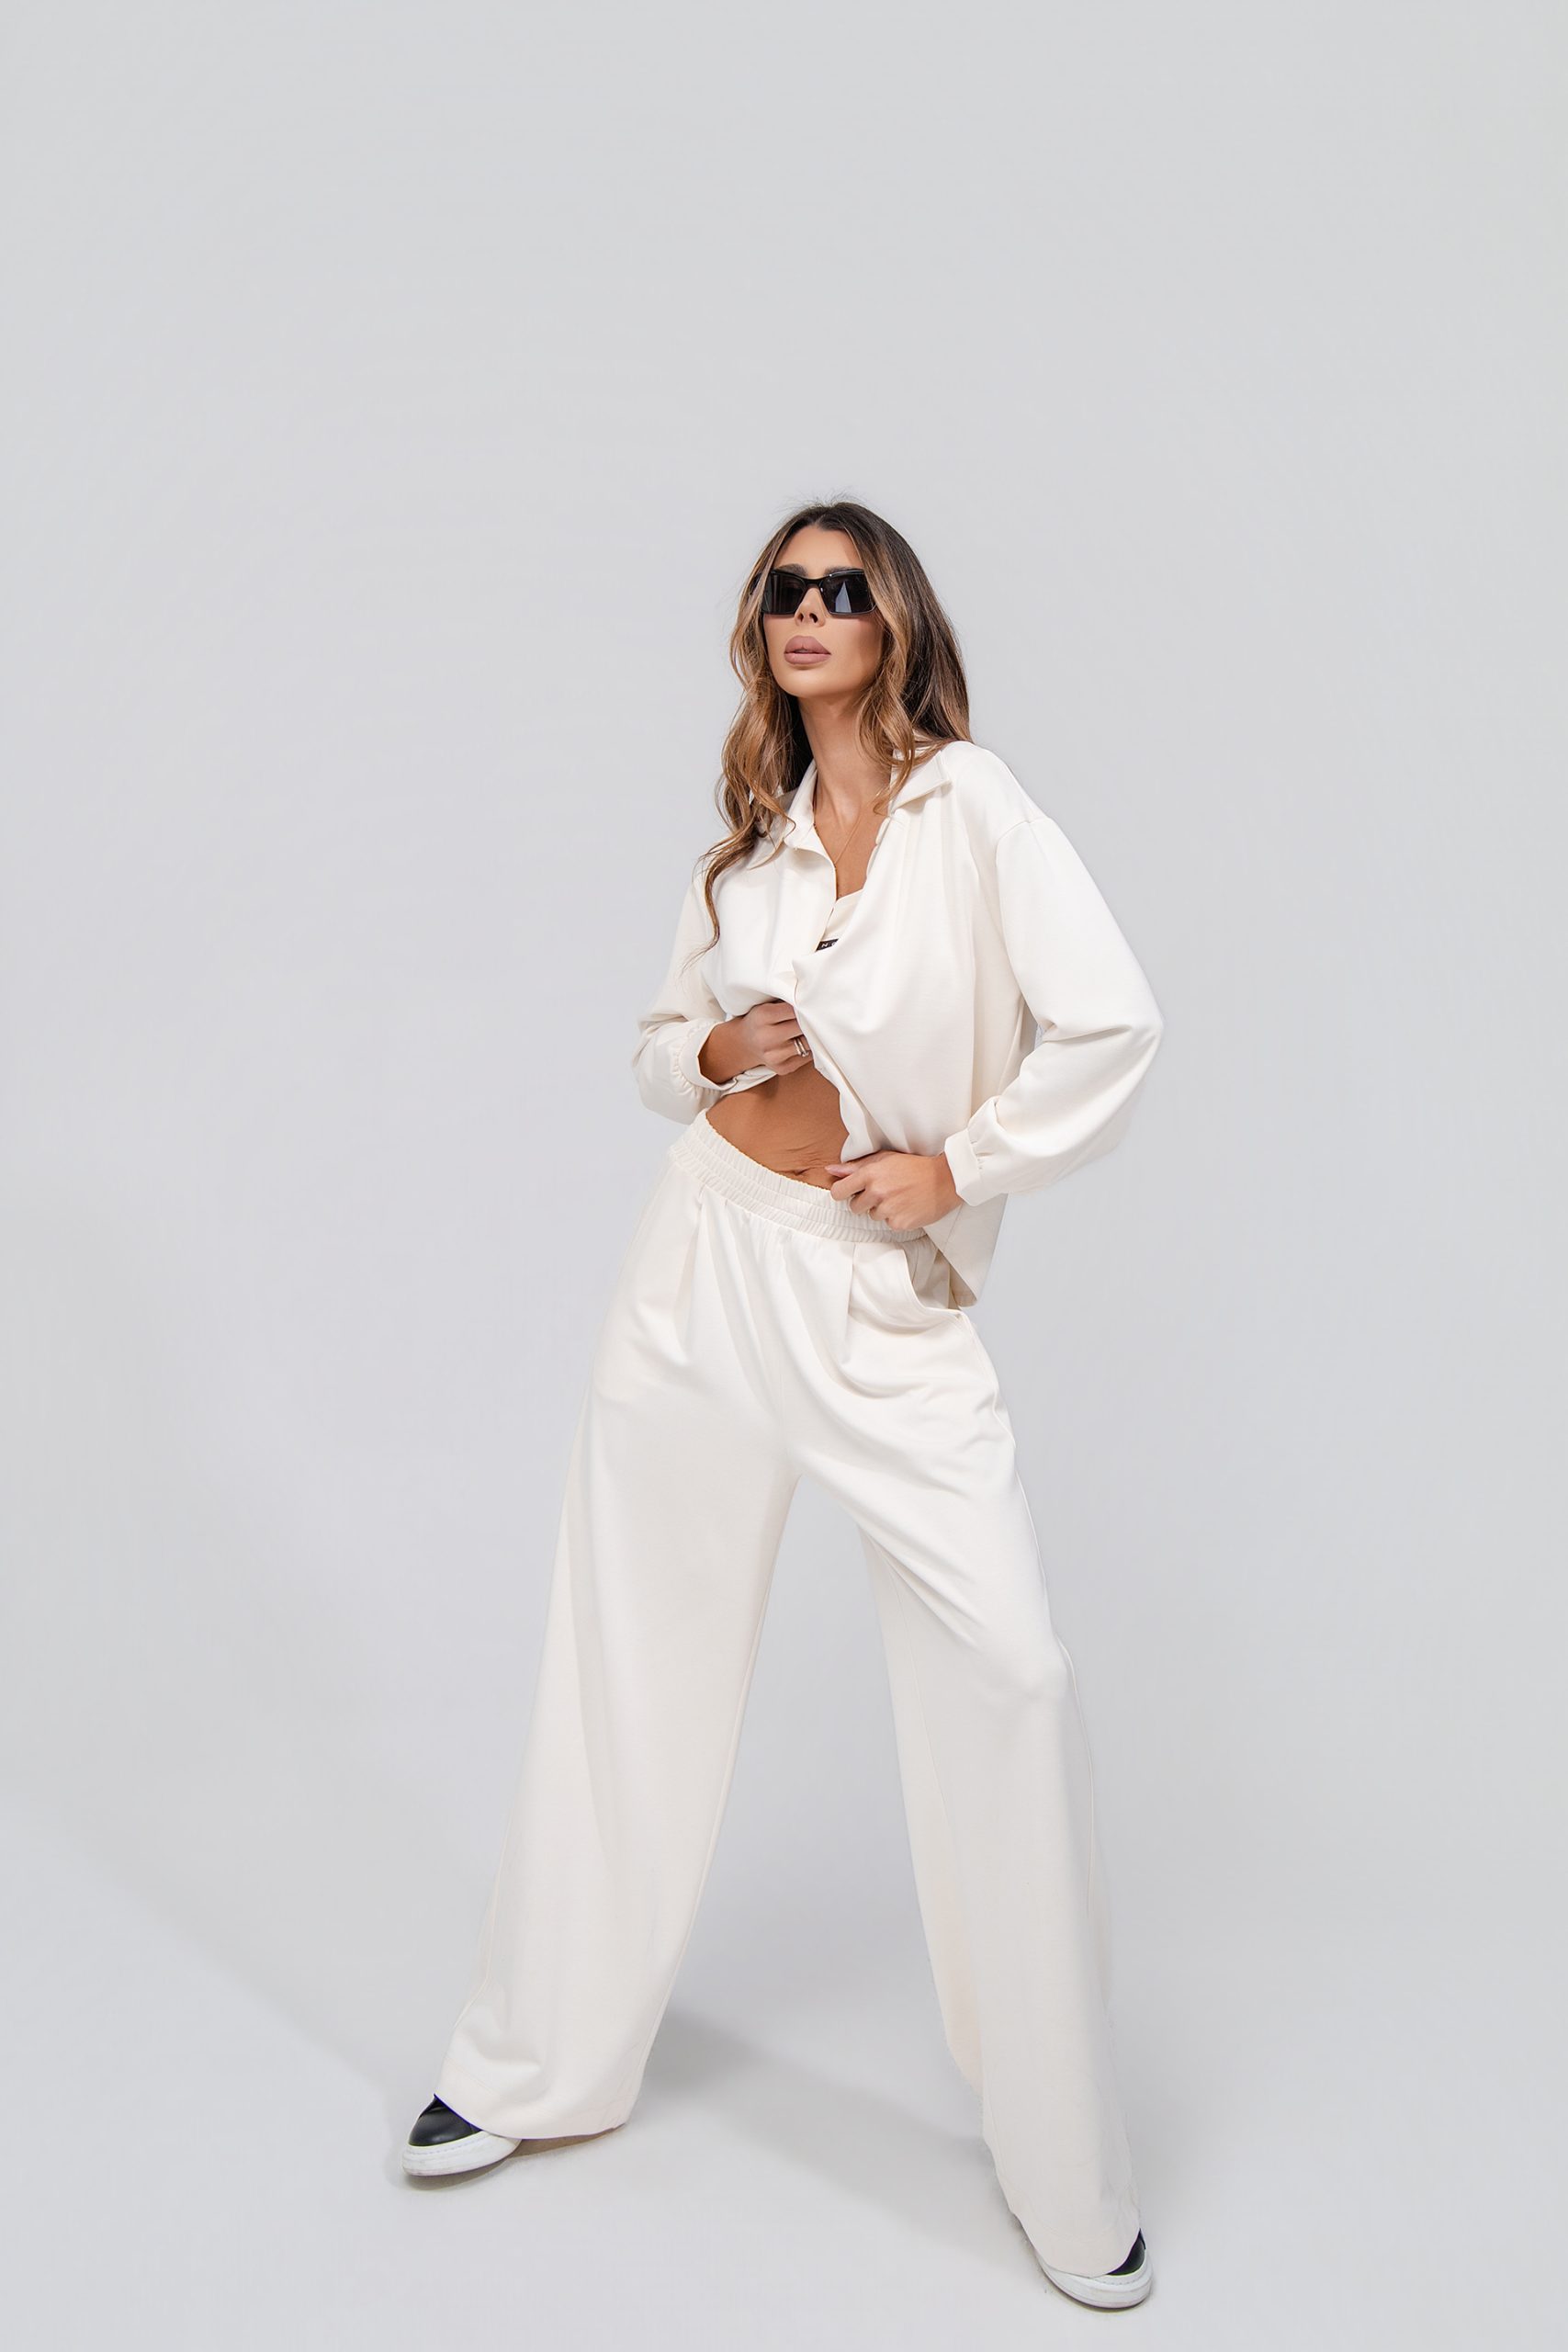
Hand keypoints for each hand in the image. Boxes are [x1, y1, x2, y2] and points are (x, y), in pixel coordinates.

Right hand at [699, 1000, 813, 1085]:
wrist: (744, 1043)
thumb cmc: (761, 1019)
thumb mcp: (766, 1004)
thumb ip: (786, 1001)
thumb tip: (815, 998)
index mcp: (762, 1016)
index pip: (795, 1008)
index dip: (806, 1005)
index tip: (813, 1002)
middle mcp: (766, 1038)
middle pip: (803, 1027)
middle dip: (812, 1020)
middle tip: (818, 1014)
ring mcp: (774, 1056)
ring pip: (808, 1043)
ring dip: (813, 1035)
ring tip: (812, 1027)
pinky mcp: (782, 1068)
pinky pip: (808, 1056)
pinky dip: (810, 1048)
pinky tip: (802, 1041)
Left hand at [823, 1147, 961, 1229]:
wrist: (945, 1179)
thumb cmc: (914, 1166)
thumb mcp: (885, 1159)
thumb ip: (855, 1166)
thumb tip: (831, 1170)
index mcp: (870, 1174)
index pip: (838, 1192)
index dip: (843, 1192)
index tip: (850, 1192)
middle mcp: (877, 1192)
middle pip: (854, 1207)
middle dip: (865, 1201)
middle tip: (883, 1192)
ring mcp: (888, 1209)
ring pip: (872, 1216)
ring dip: (881, 1209)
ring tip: (899, 1197)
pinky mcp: (899, 1223)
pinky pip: (888, 1224)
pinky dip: (896, 1217)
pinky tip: (907, 1206)